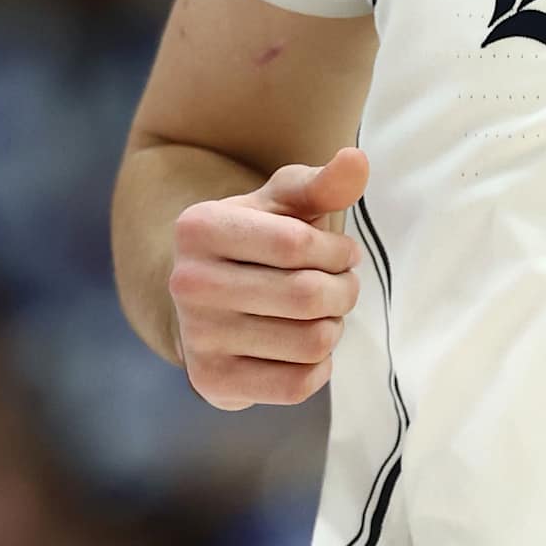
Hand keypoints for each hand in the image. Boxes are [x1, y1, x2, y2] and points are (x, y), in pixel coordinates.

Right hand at [168, 147, 367, 410]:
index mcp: (200, 227)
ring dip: (334, 328)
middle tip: (343, 286)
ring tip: (324, 315)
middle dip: (344, 291)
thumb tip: (357, 160)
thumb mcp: (285, 203)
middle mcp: (187, 283)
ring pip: (310, 343)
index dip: (337, 252)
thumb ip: (324, 182)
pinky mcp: (212, 382)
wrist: (210, 300)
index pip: (297, 245)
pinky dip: (319, 368)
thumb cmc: (260, 240)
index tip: (342, 253)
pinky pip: (298, 385)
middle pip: (307, 296)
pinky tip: (305, 348)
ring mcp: (196, 337)